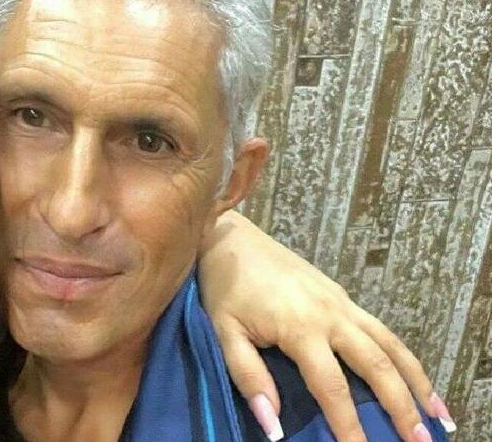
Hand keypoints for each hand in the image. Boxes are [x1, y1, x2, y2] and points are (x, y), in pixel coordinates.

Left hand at [198, 211, 455, 441]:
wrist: (230, 238)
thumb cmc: (224, 288)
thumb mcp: (225, 333)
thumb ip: (249, 378)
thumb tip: (274, 427)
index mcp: (301, 327)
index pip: (333, 387)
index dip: (349, 425)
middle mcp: (332, 314)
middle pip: (377, 365)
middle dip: (401, 407)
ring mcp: (341, 301)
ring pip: (390, 343)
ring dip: (416, 380)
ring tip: (436, 416)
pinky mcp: (341, 294)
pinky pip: (381, 329)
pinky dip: (402, 355)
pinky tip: (410, 375)